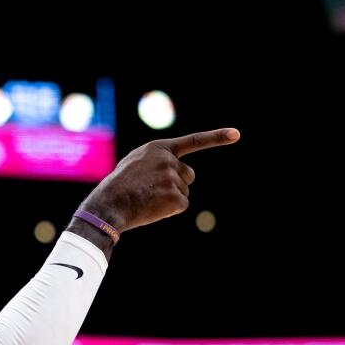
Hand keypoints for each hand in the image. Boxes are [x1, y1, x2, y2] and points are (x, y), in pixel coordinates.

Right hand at [81, 128, 240, 232]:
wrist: (108, 206)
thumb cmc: (117, 187)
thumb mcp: (134, 164)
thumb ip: (156, 162)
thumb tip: (177, 174)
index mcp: (158, 148)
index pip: (193, 141)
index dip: (216, 137)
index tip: (236, 134)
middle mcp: (168, 160)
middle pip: (187, 175)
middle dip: (176, 184)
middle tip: (151, 191)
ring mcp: (173, 178)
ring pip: (183, 191)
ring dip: (169, 198)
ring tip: (146, 200)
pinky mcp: (176, 197)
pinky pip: (181, 205)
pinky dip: (169, 210)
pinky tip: (152, 209)